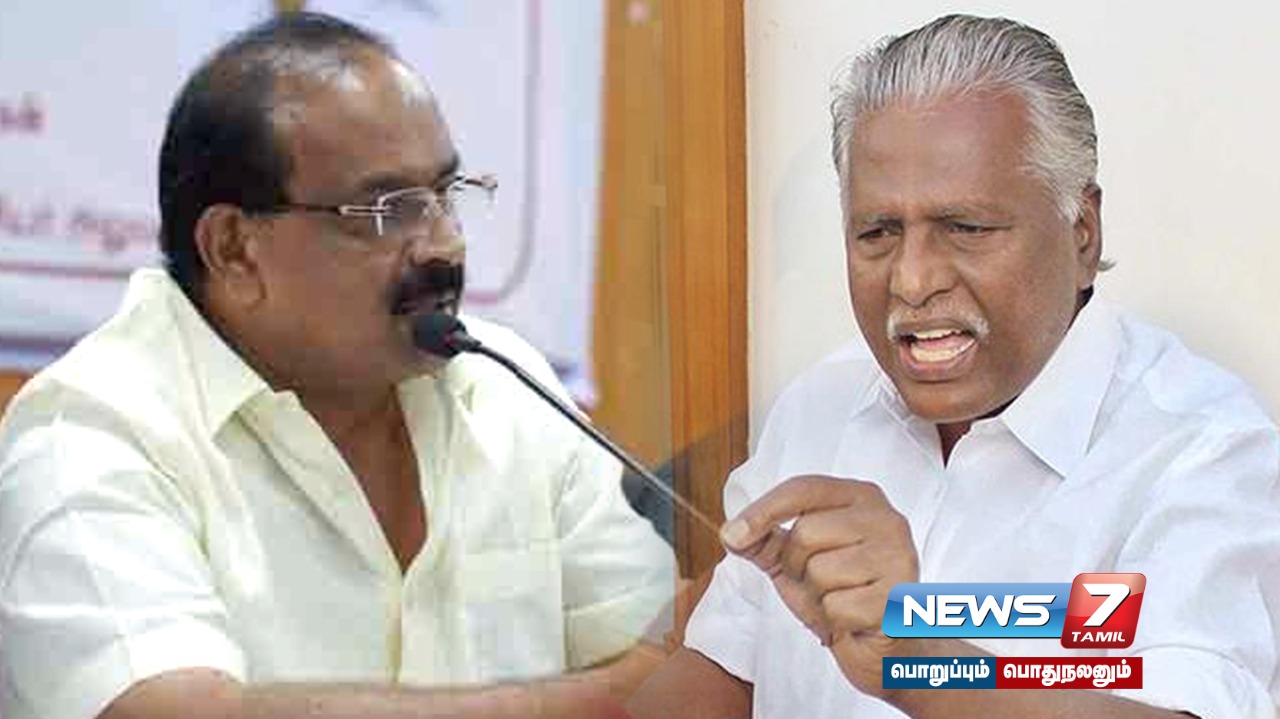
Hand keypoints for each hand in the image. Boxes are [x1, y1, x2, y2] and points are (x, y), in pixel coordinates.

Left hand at [720, 474, 918, 695]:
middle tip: (817, 582)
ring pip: (820, 571)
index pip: (803, 489)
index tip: (733, 534)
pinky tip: (854, 619)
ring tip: (839, 599)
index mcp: (860, 497)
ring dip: (817, 596)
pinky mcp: (900, 598)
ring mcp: (898, 557)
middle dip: (796, 566)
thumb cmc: (838, 592)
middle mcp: (886, 519)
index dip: (763, 510)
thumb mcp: (793, 559)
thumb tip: (731, 533)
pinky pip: (837, 607)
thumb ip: (762, 540)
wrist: (879, 645)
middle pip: (806, 533)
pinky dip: (835, 620)